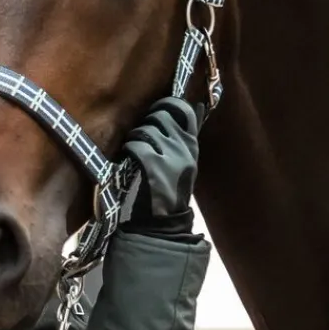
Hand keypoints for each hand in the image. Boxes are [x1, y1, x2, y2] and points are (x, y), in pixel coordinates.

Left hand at [124, 94, 201, 236]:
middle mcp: (184, 148)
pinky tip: (129, 158)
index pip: (183, 110)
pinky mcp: (153, 166)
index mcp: (192, 145)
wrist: (162, 224)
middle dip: (146, 121)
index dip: (166, 105)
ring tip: (134, 149)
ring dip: (135, 136)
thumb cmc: (169, 191)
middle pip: (161, 115)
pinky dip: (129, 149)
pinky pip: (136, 145)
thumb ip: (187, 136)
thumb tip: (200, 106)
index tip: (156, 114)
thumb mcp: (185, 162)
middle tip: (141, 136)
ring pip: (146, 129)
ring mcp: (170, 157)